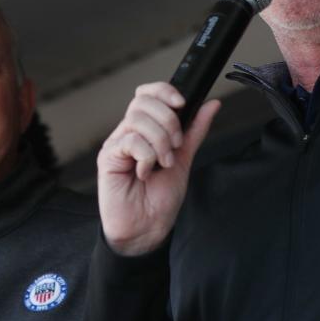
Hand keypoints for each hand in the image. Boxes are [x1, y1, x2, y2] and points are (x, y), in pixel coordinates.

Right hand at [96, 81, 220, 255]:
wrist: (148, 229)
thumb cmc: (160, 198)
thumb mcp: (185, 158)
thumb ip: (195, 130)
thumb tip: (211, 104)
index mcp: (146, 129)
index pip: (148, 93)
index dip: (164, 91)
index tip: (182, 104)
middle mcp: (129, 132)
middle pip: (143, 101)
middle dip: (168, 121)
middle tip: (176, 147)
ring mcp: (117, 143)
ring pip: (138, 119)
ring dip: (160, 142)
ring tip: (163, 163)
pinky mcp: (108, 158)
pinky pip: (130, 141)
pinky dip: (146, 156)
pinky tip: (145, 172)